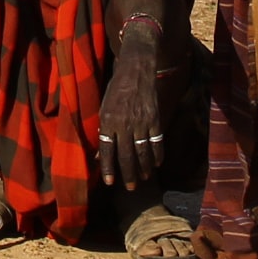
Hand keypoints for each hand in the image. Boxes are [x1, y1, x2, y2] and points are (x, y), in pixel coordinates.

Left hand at [95, 41, 166, 192]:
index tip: (109, 182)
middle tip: (130, 188)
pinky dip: (157, 155)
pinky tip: (156, 164)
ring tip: (143, 179)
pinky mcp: (155, 120)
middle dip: (128, 174)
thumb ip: (103, 130)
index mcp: (107, 120)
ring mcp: (141, 122)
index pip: (107, 149)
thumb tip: (99, 154)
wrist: (137, 70)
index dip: (108, 167)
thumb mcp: (103, 107)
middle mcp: (124, 124)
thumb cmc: (116, 89)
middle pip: (126, 155)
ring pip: (143, 152)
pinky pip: (157, 142)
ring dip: (143, 168)